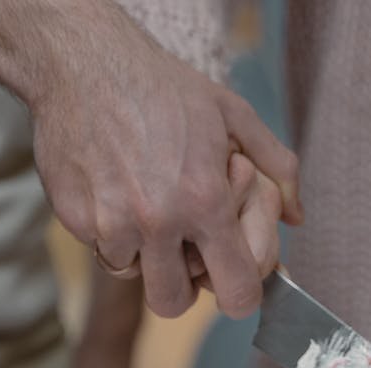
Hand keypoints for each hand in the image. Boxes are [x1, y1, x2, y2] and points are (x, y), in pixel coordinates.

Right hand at [30, 10, 299, 318]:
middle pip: (174, 303)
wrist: (85, 62)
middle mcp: (159, 220)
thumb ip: (278, 168)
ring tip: (146, 209)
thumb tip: (296, 216)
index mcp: (205, 202)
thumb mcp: (234, 114)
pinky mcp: (74, 217)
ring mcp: (112, 222)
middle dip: (182, 288)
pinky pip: (99, 248)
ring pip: (132, 276)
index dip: (240, 295)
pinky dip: (108, 232)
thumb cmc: (165, 87)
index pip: (236, 291)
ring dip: (142, 255)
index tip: (233, 283)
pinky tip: (114, 192)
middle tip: (182, 255)